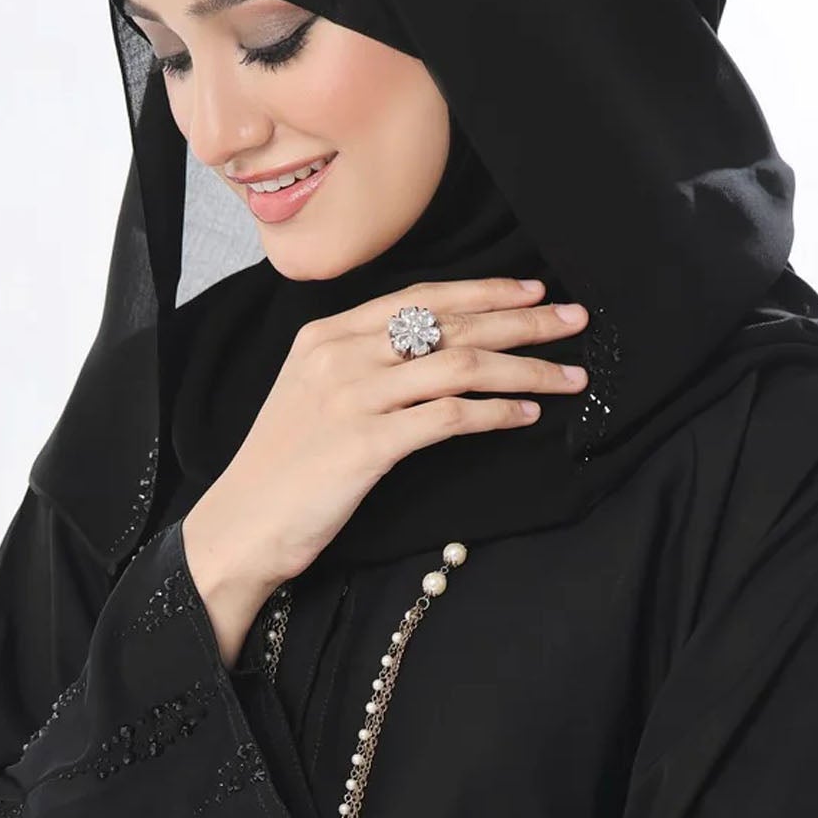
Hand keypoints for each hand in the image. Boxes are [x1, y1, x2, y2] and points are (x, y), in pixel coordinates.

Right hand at [186, 276, 588, 592]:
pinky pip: (449, 417)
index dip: (484, 291)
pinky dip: (496, 413)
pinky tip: (528, 416)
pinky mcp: (367, 444)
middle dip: (523, 320)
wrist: (242, 525)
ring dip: (526, 368)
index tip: (533, 292)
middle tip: (576, 321)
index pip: (421, 298)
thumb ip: (361, 363)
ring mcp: (353, 397)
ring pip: (460, 365)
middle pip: (450, 324)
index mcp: (327, 335)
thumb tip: (430, 350)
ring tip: (570, 376)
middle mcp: (341, 356)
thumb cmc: (283, 469)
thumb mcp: (312, 394)